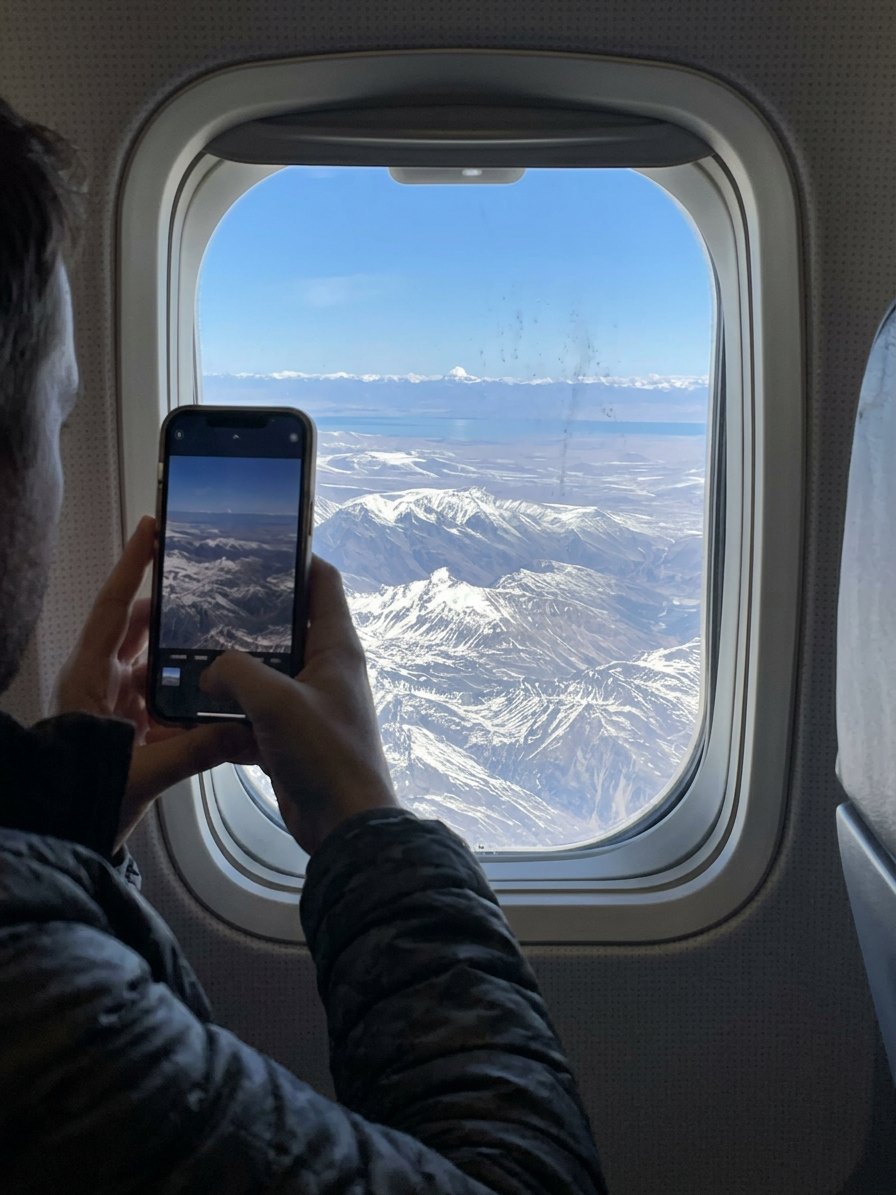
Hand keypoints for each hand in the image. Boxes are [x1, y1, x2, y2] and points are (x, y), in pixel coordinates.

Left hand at [53, 515, 256, 849]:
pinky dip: (186, 693)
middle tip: (209, 589)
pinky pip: (162, 697)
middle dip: (173, 611)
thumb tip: (246, 731)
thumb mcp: (141, 773)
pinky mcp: (128, 727)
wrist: (60, 834)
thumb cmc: (80, 796)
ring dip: (185, 658)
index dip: (132, 567)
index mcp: (90, 677)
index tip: (152, 529)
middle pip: (138, 630)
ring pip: (155, 664)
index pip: (112, 608)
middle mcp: (100, 682)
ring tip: (224, 643)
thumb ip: (196, 749)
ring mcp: (113, 704)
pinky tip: (217, 695)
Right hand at [200, 556, 397, 854]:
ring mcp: (310, 703)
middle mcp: (326, 668)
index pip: (323, 582)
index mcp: (336, 646)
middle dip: (249, 617)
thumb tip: (209, 669)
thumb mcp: (274, 701)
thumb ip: (235, 671)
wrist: (345, 825)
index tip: (259, 546)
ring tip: (190, 652)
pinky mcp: (293, 736)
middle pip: (287, 626)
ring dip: (233, 669)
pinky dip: (231, 713)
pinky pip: (256, 714)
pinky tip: (196, 711)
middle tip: (206, 600)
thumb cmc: (324, 753)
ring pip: (266, 672)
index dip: (297, 559)